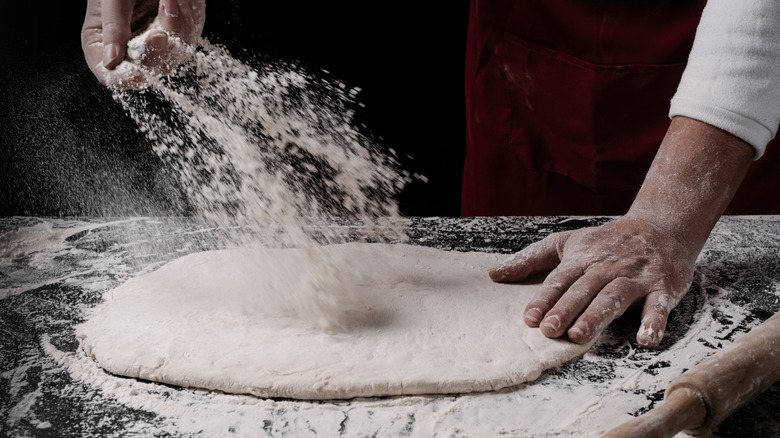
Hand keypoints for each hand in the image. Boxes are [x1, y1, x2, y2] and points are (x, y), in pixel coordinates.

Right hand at [81, 0, 204, 87]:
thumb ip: (113, 27)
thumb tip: (110, 61)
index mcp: (102, 42)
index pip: (111, 74)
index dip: (123, 79)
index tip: (136, 72)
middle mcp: (129, 48)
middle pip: (146, 71)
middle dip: (155, 53)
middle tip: (158, 34)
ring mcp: (156, 43)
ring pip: (171, 57)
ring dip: (173, 31)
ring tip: (167, 2)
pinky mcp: (178, 35)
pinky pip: (185, 40)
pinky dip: (183, 22)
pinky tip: (172, 2)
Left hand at [490, 116, 753, 348]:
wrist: (660, 226)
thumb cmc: (607, 241)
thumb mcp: (566, 242)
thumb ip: (531, 259)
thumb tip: (494, 274)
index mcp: (582, 259)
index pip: (560, 280)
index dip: (545, 298)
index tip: (529, 318)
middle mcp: (606, 268)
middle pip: (583, 289)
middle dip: (566, 309)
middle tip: (549, 330)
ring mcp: (634, 278)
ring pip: (613, 297)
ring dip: (596, 316)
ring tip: (579, 335)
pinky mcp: (662, 288)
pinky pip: (658, 306)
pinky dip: (653, 322)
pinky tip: (645, 339)